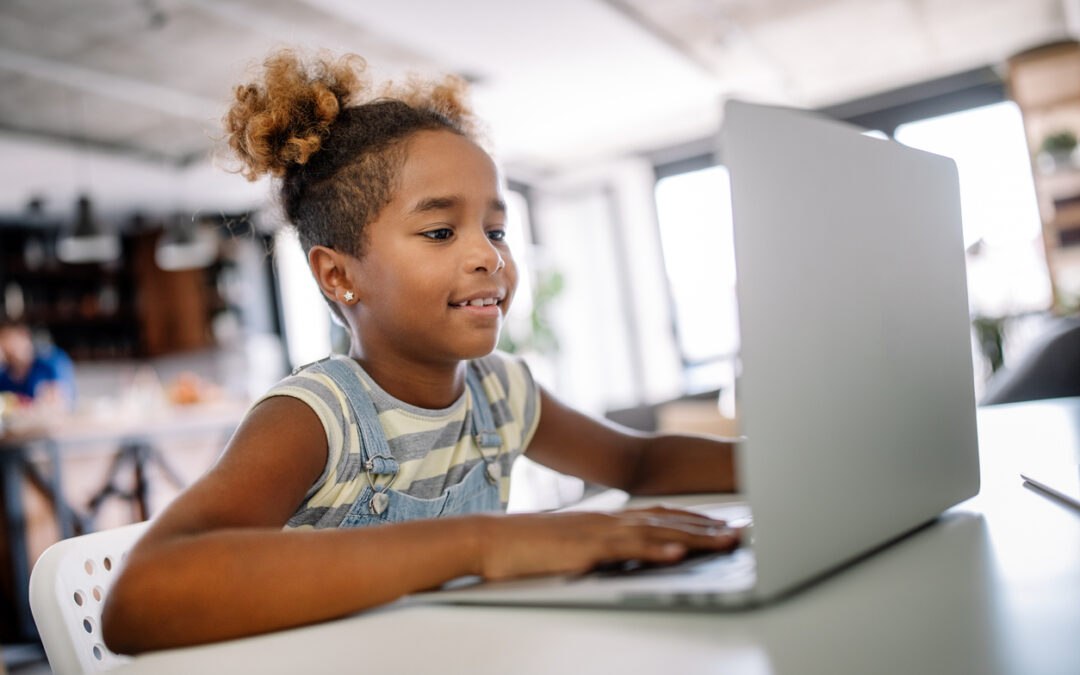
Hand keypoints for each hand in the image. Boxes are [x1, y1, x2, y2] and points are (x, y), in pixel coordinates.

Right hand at [474, 507, 740, 580]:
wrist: (491, 540)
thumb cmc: (527, 548)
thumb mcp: (573, 547)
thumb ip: (601, 549)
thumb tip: (621, 558)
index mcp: (608, 521)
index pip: (662, 517)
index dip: (696, 521)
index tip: (725, 526)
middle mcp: (610, 520)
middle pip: (669, 522)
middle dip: (709, 528)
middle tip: (743, 533)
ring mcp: (600, 532)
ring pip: (657, 532)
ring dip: (696, 537)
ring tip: (728, 542)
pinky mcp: (587, 547)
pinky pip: (627, 549)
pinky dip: (655, 551)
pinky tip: (678, 554)